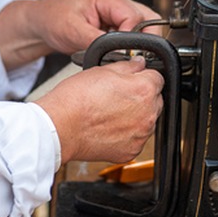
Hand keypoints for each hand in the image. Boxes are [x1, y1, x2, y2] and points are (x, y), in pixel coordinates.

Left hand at [0, 0, 161, 69]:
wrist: (42, 22)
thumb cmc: (53, 20)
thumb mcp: (73, 32)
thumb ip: (98, 41)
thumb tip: (118, 53)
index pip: (136, 16)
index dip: (134, 37)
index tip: (126, 53)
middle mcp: (116, 2)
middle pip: (148, 18)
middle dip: (145, 39)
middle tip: (133, 56)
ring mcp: (117, 12)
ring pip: (144, 26)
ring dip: (138, 42)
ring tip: (124, 54)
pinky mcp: (116, 23)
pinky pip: (134, 33)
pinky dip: (130, 45)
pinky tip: (117, 52)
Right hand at [35, 55, 163, 163]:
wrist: (60, 127)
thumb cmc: (76, 99)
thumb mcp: (102, 70)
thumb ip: (128, 66)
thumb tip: (139, 64)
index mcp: (144, 90)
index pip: (157, 78)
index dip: (143, 76)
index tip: (132, 80)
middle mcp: (148, 114)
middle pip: (155, 101)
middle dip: (141, 97)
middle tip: (118, 97)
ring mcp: (140, 135)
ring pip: (146, 121)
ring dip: (135, 116)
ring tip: (110, 113)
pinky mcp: (131, 152)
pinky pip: (135, 139)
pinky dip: (126, 135)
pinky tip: (109, 128)